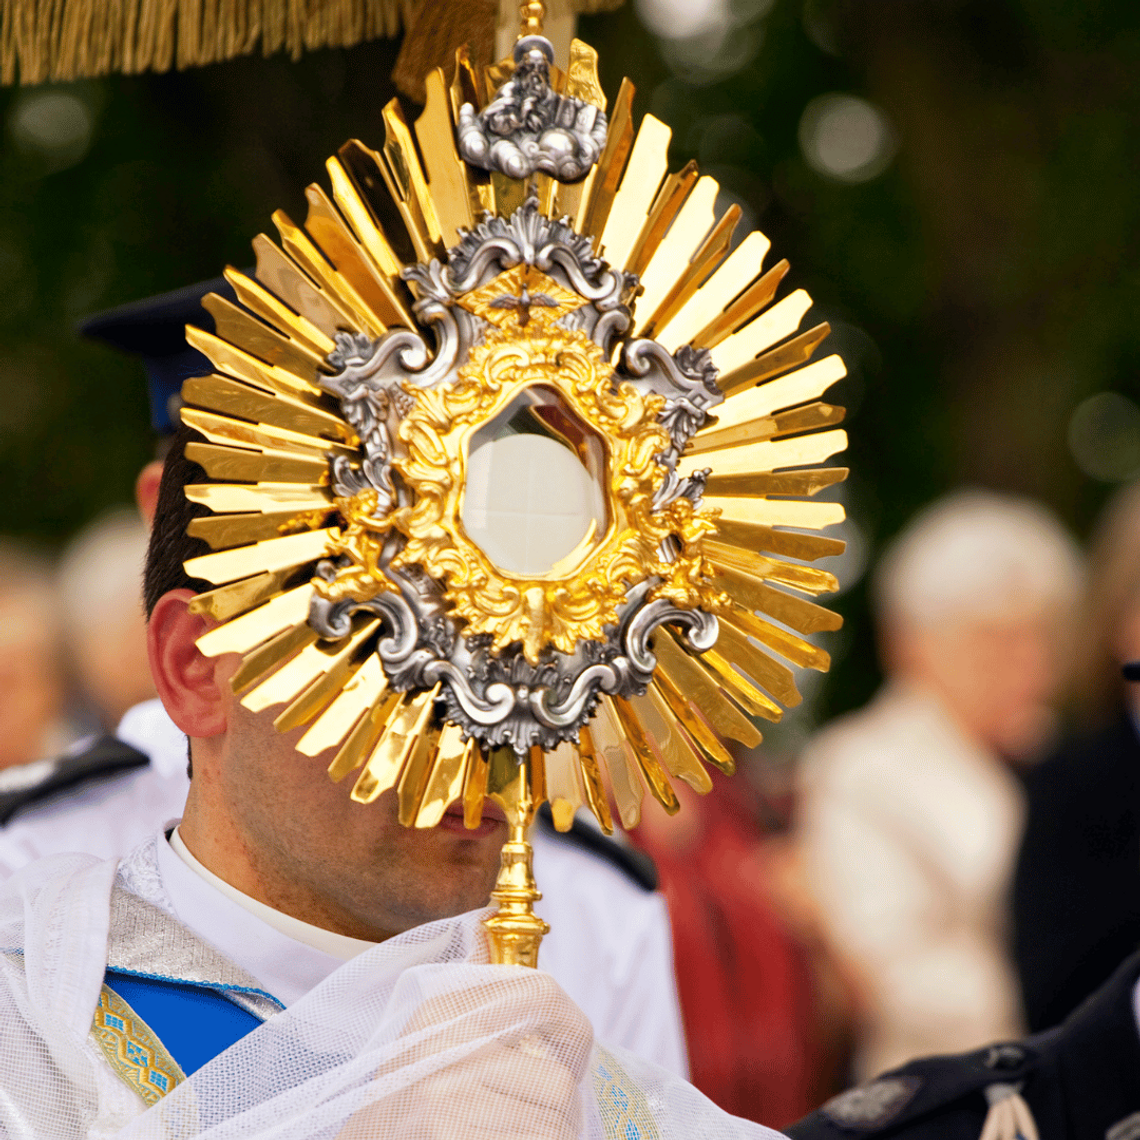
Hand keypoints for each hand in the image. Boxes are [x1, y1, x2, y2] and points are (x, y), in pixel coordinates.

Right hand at [337, 969, 592, 1139]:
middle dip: (554, 1115)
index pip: (542, 995)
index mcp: (441, 1010)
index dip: (572, 1031)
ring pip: (554, 1126)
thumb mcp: (425, 1049)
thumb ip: (470, 1006)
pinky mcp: (452, 1134)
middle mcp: (444, 1046)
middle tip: (520, 1125)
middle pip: (559, 1082)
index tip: (573, 1059)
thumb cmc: (400, 1116)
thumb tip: (501, 939)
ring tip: (499, 1134)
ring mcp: (448, 1097)